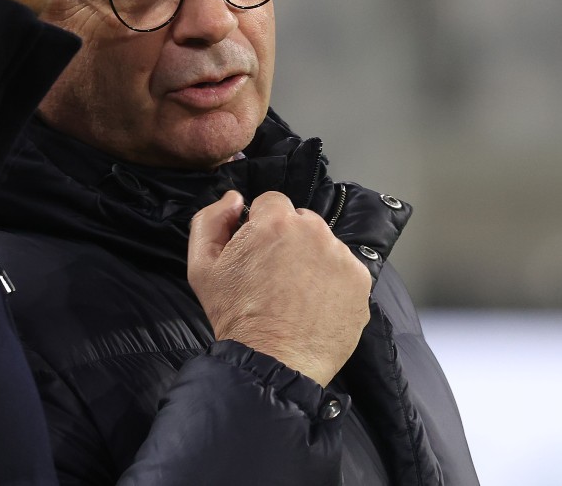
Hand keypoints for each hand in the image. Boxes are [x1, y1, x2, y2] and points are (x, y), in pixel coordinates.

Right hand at [188, 189, 372, 385]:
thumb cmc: (235, 316)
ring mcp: (340, 255)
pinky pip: (345, 268)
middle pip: (301, 220)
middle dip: (289, 239)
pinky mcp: (360, 280)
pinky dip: (332, 280)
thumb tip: (235, 200)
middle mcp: (313, 231)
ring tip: (296, 292)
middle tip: (275, 274)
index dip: (261, 225)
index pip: (272, 202)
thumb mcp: (201, 266)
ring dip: (312, 258)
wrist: (273, 362)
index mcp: (275, 222)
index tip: (258, 250)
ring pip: (324, 244)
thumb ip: (210, 220)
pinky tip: (315, 302)